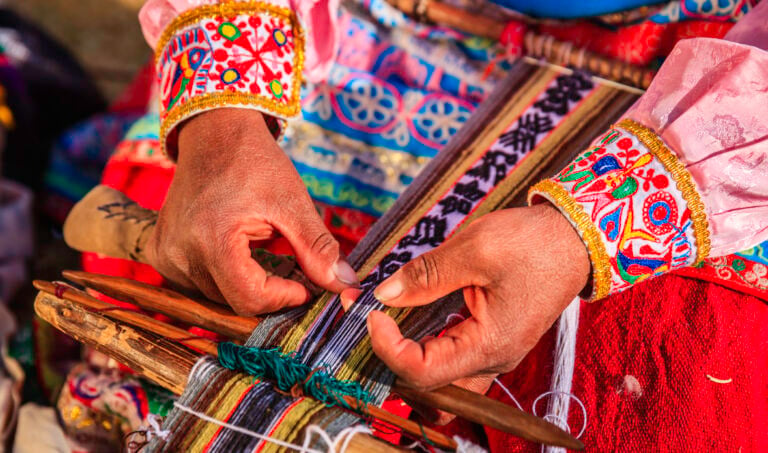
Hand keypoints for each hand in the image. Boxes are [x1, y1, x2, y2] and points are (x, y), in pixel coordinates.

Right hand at [147, 109, 357, 314]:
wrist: (214, 133)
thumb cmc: (255, 162)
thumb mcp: (293, 202)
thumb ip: (317, 248)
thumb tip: (344, 286)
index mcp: (212, 239)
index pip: (250, 298)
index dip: (283, 298)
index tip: (304, 285)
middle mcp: (180, 252)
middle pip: (233, 301)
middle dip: (268, 291)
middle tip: (290, 269)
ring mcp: (164, 255)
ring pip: (215, 296)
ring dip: (244, 284)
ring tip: (261, 252)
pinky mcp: (159, 253)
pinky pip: (196, 284)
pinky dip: (221, 277)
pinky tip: (234, 251)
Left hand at [351, 204, 588, 420]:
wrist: (576, 238)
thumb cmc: (535, 243)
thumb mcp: (476, 249)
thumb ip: (427, 275)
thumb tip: (385, 294)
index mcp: (490, 346)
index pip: (422, 372)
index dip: (387, 347)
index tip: (370, 312)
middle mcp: (492, 360)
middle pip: (427, 385)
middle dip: (390, 355)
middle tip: (369, 316)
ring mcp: (492, 352)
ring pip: (438, 376)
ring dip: (406, 352)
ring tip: (384, 315)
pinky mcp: (490, 338)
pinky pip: (450, 355)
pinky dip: (423, 341)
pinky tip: (409, 311)